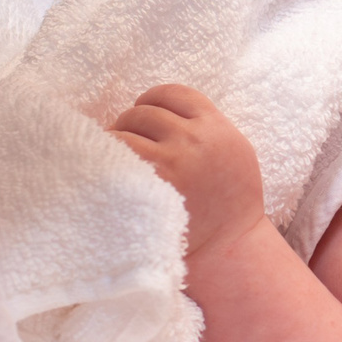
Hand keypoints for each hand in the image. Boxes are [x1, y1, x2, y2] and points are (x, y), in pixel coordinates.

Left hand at [109, 84, 266, 259]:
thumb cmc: (230, 201)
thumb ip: (207, 127)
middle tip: (131, 142)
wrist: (229, 246)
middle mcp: (194, 140)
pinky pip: (115, 152)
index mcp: (217, 128)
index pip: (174, 94)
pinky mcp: (149, 185)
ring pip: (126, 127)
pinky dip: (107, 155)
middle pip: (145, 111)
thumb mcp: (234, 151)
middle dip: (133, 123)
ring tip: (118, 155)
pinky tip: (109, 166)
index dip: (154, 101)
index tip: (148, 117)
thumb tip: (162, 110)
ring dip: (118, 137)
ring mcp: (170, 162)